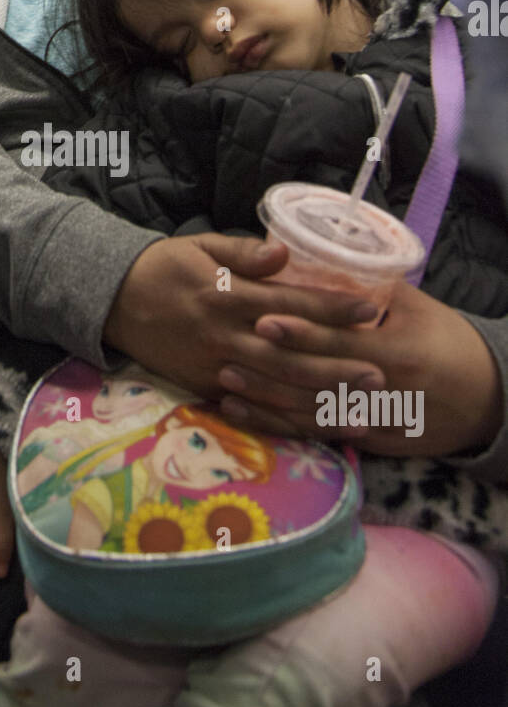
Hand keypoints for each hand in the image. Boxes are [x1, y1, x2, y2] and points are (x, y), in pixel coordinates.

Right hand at [103, 233, 387, 403]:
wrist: (114, 299)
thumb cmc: (166, 266)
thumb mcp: (202, 246)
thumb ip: (244, 252)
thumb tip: (284, 252)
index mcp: (228, 294)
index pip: (291, 302)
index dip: (333, 307)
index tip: (372, 310)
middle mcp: (224, 335)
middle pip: (290, 356)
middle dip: (338, 367)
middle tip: (382, 374)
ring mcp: (214, 367)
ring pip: (275, 390)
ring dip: (320, 401)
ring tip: (362, 408)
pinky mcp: (205, 388)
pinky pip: (251, 410)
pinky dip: (285, 422)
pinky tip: (317, 428)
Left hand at [222, 279, 502, 456]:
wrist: (490, 399)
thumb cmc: (450, 343)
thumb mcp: (418, 310)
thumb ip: (373, 291)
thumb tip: (326, 262)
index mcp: (396, 353)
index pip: (339, 342)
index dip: (299, 332)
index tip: (262, 318)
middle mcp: (383, 391)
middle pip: (316, 380)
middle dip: (269, 368)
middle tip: (226, 352)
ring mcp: (377, 422)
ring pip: (312, 414)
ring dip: (266, 401)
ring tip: (226, 383)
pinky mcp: (372, 444)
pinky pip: (320, 436)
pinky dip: (283, 427)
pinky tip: (251, 416)